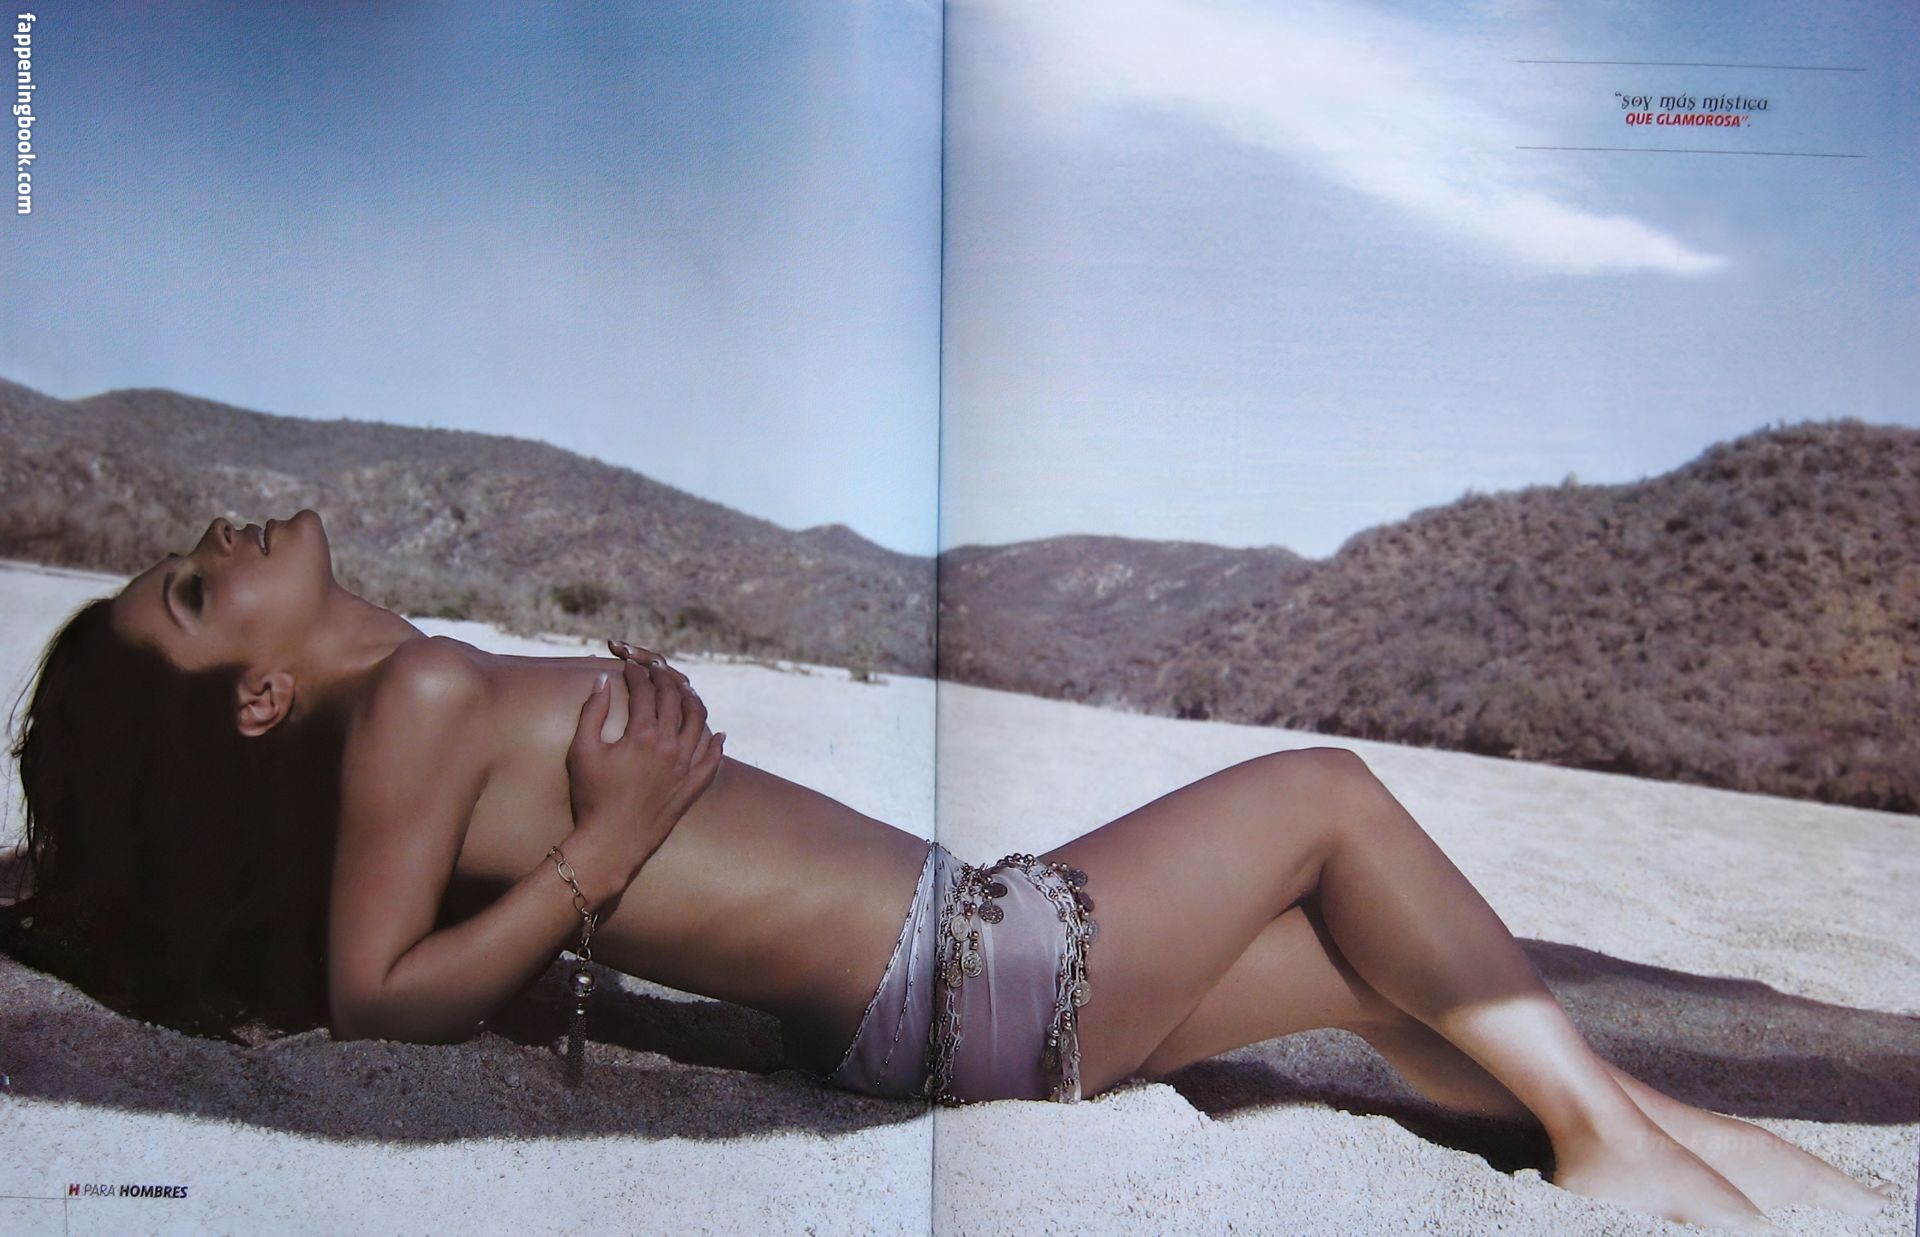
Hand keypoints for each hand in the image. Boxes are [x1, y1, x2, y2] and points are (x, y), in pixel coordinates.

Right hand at [565, 656, 724, 885]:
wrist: (611, 842)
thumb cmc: (591, 797)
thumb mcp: (582, 751)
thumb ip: (592, 711)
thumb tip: (602, 680)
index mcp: (642, 735)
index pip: (644, 692)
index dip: (636, 674)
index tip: (629, 665)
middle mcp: (669, 746)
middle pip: (674, 700)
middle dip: (664, 679)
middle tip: (655, 669)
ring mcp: (685, 767)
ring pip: (699, 723)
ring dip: (693, 701)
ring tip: (684, 690)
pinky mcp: (691, 787)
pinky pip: (712, 761)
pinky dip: (717, 745)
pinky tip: (718, 735)